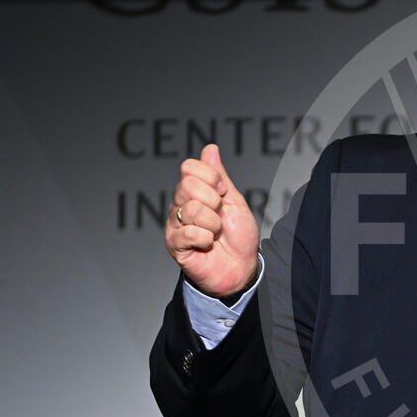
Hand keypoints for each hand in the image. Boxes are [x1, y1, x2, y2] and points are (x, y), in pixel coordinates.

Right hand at [165, 144, 258, 296]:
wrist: (242, 267)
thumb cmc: (239, 236)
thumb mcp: (235, 201)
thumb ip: (220, 176)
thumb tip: (210, 149)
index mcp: (194, 191)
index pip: (189, 167)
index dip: (212, 178)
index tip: (224, 193)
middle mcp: (180, 204)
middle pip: (187, 185)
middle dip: (214, 201)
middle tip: (220, 216)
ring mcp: (175, 223)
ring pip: (191, 209)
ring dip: (213, 224)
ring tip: (215, 234)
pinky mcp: (174, 243)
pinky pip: (189, 232)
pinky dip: (206, 240)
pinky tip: (207, 245)